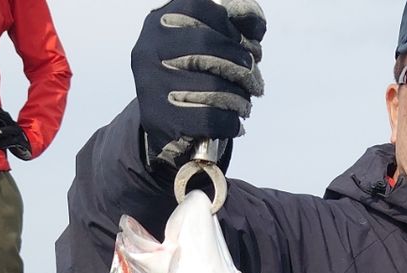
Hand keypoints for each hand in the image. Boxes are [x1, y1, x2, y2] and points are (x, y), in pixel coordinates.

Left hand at [0, 107, 32, 159]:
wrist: (27, 147)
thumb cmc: (12, 138)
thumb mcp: (6, 130)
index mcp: (10, 122)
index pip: (3, 113)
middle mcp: (14, 126)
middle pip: (7, 117)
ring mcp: (17, 134)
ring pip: (9, 130)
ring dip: (1, 130)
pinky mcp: (20, 143)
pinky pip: (12, 143)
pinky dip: (4, 143)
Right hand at [132, 0, 266, 170]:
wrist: (163, 126)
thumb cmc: (188, 79)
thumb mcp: (201, 45)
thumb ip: (228, 28)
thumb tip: (256, 25)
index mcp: (160, 22)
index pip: (202, 8)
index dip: (233, 28)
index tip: (250, 48)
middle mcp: (149, 49)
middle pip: (209, 45)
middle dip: (243, 65)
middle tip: (255, 82)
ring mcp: (151, 86)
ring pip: (213, 86)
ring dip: (240, 99)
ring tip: (244, 105)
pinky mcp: (159, 121)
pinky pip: (210, 119)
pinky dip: (231, 123)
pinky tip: (235, 124)